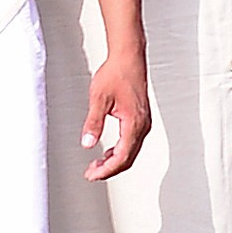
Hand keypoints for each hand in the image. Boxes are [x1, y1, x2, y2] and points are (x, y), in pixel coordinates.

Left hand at [81, 40, 149, 180]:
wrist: (128, 58)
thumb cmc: (117, 73)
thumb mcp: (99, 99)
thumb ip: (93, 123)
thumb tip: (87, 143)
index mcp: (134, 123)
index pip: (122, 157)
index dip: (106, 170)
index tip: (92, 174)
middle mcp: (142, 125)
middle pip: (128, 158)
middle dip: (109, 169)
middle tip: (92, 174)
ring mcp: (143, 122)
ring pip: (131, 151)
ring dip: (114, 161)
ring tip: (96, 165)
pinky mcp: (141, 119)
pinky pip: (132, 142)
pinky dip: (119, 151)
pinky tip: (107, 151)